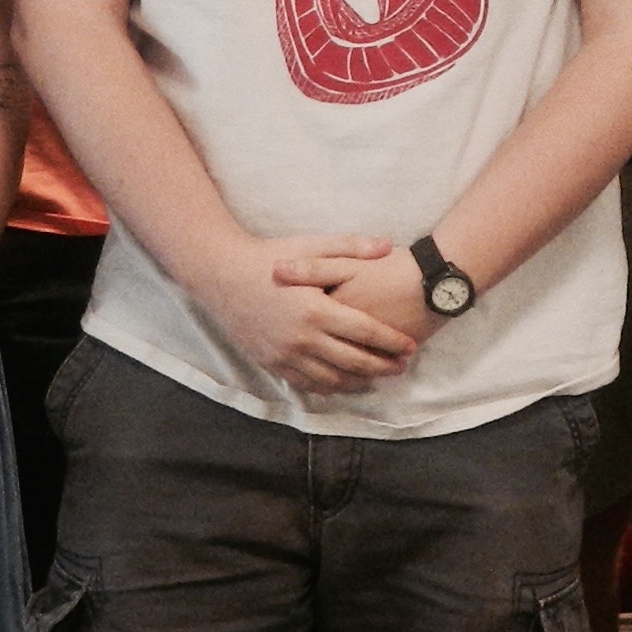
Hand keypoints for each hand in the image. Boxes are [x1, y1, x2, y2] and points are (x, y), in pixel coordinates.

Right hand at [208, 233, 416, 395]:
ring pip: (332, 379)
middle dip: (383, 366)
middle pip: (354, 361)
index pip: (365, 332)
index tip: (410, 345)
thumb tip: (389, 245)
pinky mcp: (271, 363)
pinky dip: (331, 387)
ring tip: (380, 377)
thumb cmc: (269, 257)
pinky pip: (307, 384)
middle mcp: (302, 338)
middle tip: (403, 365)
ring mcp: (285, 355)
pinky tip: (345, 382)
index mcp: (316, 309)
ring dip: (360, 381)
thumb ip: (351, 247)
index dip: (392, 341)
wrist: (220, 275)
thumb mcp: (310, 246)